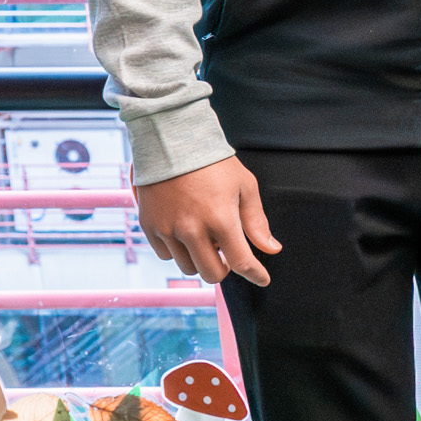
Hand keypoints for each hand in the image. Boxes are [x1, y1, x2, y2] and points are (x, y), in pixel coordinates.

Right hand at [137, 155, 280, 285]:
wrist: (171, 142)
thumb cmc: (213, 162)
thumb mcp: (245, 186)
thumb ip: (257, 222)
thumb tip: (271, 249)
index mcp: (220, 219)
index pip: (241, 262)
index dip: (255, 275)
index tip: (262, 279)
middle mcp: (192, 229)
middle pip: (211, 274)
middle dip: (224, 268)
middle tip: (227, 252)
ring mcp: (167, 229)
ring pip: (187, 267)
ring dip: (200, 259)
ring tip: (204, 237)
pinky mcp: (149, 226)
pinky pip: (165, 255)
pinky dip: (177, 251)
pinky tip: (184, 232)